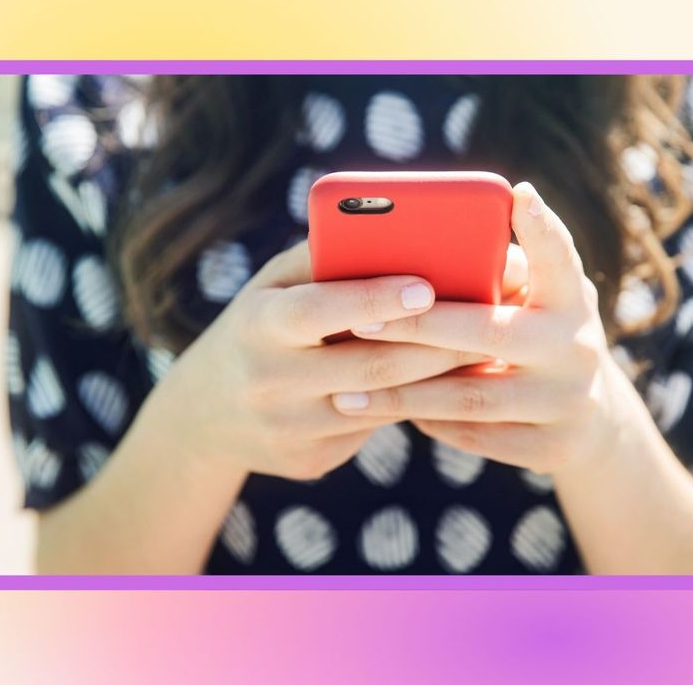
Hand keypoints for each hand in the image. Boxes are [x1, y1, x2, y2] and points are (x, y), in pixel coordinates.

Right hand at [153, 242, 487, 480]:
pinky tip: (445, 388)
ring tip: (483, 351)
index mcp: (259, 326)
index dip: (374, 299)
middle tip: (490, 322)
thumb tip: (403, 230)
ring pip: (381, 404)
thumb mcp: (274, 287)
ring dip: (437, 378)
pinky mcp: (309, 462)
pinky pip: (372, 430)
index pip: (320, 310)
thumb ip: (326, 259)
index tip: (428, 286)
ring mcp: (288, 429)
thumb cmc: (259, 326)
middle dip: (436, 344)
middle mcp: (268, 381)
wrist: (202, 417)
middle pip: (370, 366)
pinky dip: (411, 405)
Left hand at [333, 182, 642, 475]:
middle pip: (488, 334)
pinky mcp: (552, 448)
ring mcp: (567, 402)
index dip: (542, 227)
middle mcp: (578, 347)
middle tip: (360, 321)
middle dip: (417, 328)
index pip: (560, 256)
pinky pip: (473, 435)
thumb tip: (411, 250)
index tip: (517, 193)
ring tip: (346, 389)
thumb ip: (497, 274)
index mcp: (572, 299)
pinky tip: (385, 410)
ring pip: (470, 397)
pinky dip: (426, 421)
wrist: (592, 423)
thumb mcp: (536, 301)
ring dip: (404, 391)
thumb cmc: (537, 337)